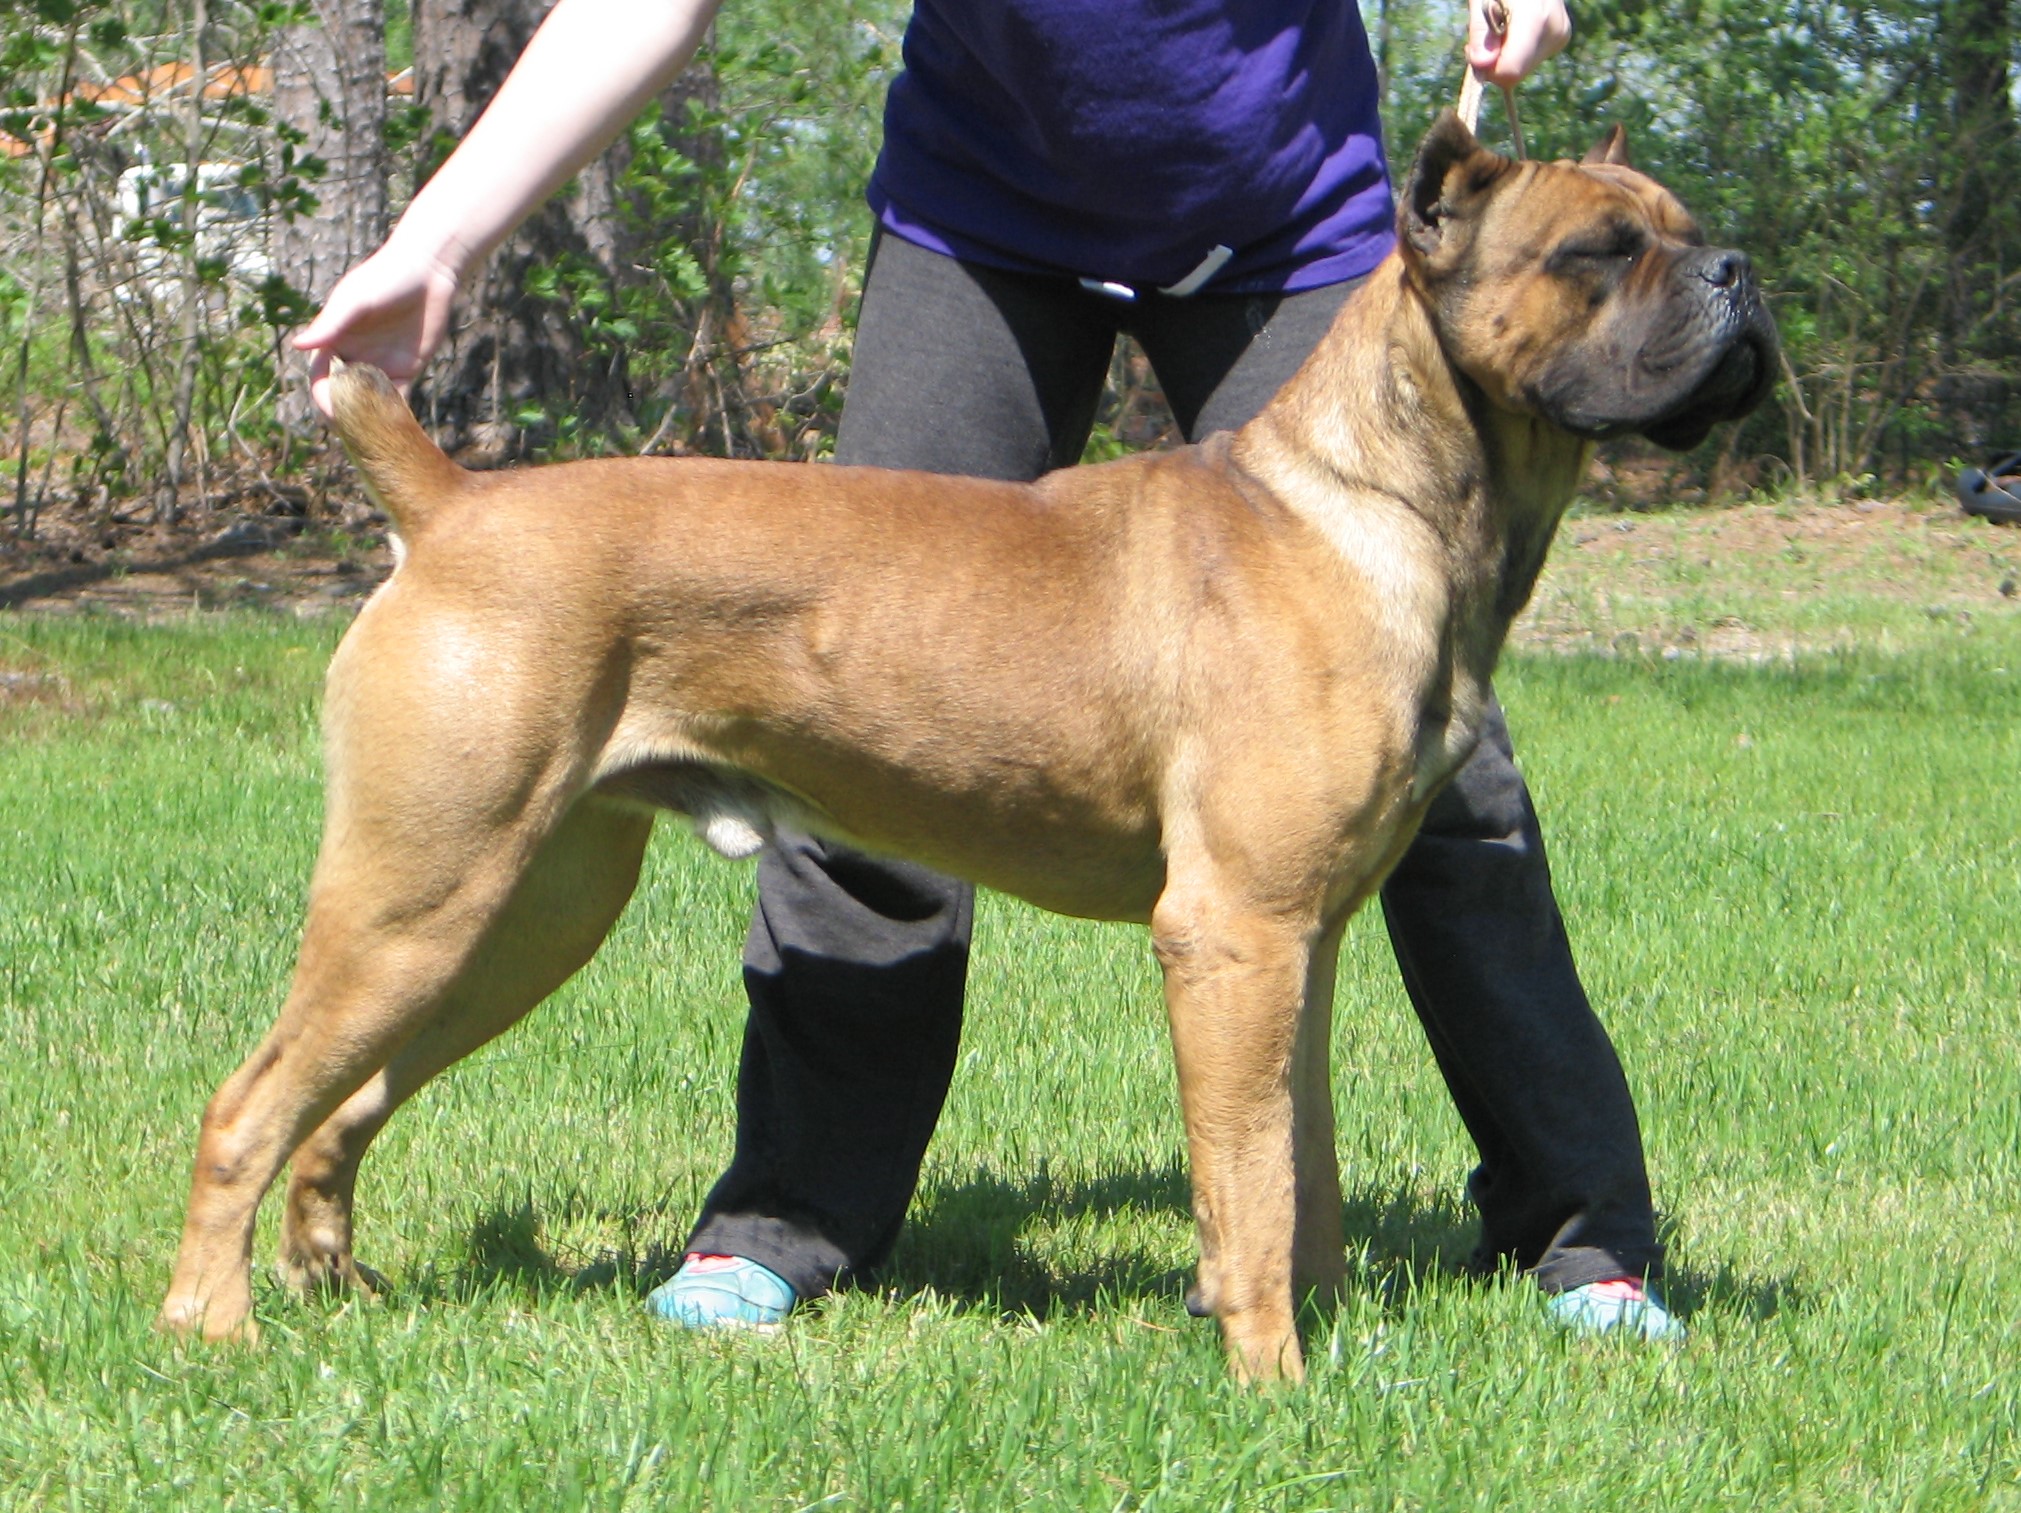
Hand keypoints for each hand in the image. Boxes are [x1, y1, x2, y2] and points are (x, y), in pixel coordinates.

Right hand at [293, 241, 465, 418]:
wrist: (428, 272)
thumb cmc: (384, 278)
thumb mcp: (354, 301)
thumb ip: (330, 324)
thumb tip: (297, 346)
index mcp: (335, 342)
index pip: (322, 378)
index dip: (324, 397)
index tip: (332, 411)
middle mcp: (354, 357)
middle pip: (343, 395)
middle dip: (347, 414)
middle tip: (358, 430)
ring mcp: (381, 365)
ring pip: (369, 400)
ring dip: (371, 417)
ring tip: (377, 434)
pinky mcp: (407, 369)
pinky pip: (397, 398)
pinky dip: (395, 412)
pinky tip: (399, 425)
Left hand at [1466, 0, 1570, 86]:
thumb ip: (1481, 31)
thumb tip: (1481, 63)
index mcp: (1536, 19)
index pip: (1510, 71)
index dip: (1487, 69)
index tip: (1473, 49)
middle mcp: (1554, 31)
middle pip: (1514, 73)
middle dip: (1493, 60)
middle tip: (1485, 31)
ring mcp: (1560, 36)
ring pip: (1521, 69)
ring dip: (1502, 54)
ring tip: (1502, 23)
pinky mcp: (1561, 39)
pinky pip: (1529, 59)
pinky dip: (1515, 50)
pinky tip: (1514, 27)